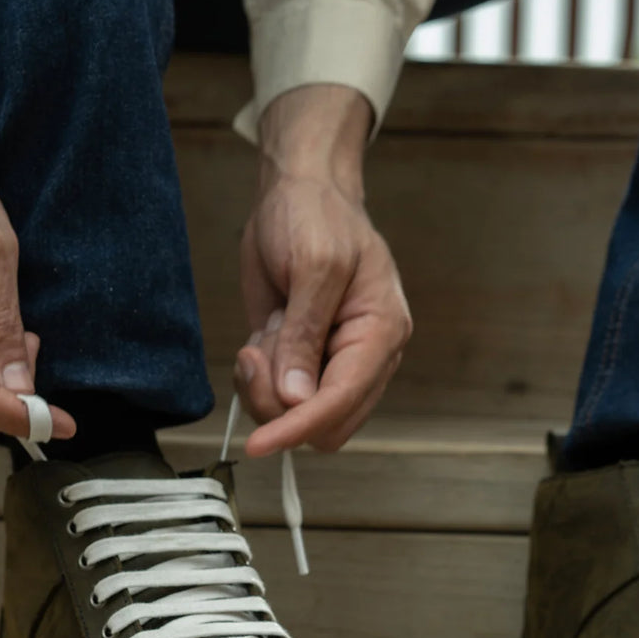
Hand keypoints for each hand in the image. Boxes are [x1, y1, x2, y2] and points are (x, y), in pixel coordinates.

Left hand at [234, 86, 410, 455]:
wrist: (299, 192)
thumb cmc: (315, 215)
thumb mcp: (313, 265)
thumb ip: (304, 334)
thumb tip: (294, 397)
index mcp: (381, 332)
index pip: (343, 401)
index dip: (299, 425)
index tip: (258, 445)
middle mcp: (365, 357)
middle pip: (325, 425)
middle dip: (279, 403)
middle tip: (257, 355)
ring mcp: (334, 362)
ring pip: (297, 417)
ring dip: (265, 386)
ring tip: (264, 335)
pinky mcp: (305, 361)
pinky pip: (277, 398)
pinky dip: (258, 378)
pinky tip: (263, 336)